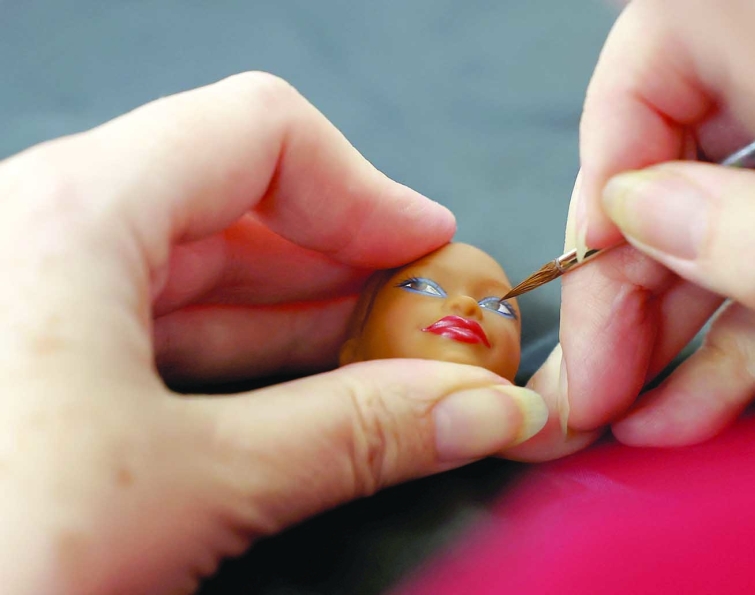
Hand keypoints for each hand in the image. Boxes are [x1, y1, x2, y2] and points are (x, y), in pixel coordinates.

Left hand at [0, 72, 546, 593]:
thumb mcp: (189, 488)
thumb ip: (350, 436)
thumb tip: (468, 409)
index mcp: (68, 217)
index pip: (260, 134)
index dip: (365, 189)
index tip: (430, 252)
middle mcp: (35, 232)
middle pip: (237, 201)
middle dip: (347, 264)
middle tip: (425, 329)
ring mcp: (27, 298)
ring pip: (198, 269)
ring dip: (303, 316)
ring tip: (385, 369)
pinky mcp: (26, 364)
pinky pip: (157, 327)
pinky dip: (244, 356)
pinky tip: (304, 398)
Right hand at [517, 0, 754, 454]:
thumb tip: (648, 218)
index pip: (669, 45)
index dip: (608, 155)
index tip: (590, 260)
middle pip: (689, 134)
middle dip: (630, 264)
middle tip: (598, 369)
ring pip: (736, 192)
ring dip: (678, 307)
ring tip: (637, 407)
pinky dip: (751, 307)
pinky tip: (703, 394)